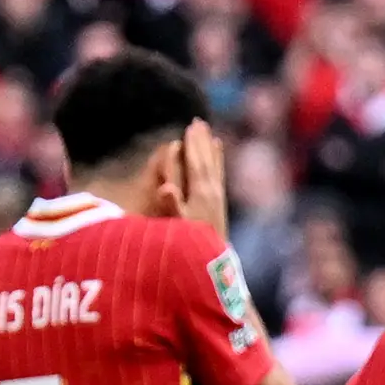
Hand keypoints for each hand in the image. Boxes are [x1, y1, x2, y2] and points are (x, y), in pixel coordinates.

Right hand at [173, 119, 229, 240]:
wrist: (214, 263)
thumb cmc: (190, 244)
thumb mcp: (178, 227)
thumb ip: (172, 206)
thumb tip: (165, 187)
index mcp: (201, 194)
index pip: (197, 164)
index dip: (193, 145)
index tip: (190, 127)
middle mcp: (212, 192)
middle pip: (207, 160)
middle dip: (202, 141)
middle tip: (199, 122)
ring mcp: (217, 196)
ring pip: (214, 166)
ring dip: (210, 148)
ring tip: (208, 132)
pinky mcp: (219, 202)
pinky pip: (218, 175)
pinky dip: (217, 161)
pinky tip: (218, 152)